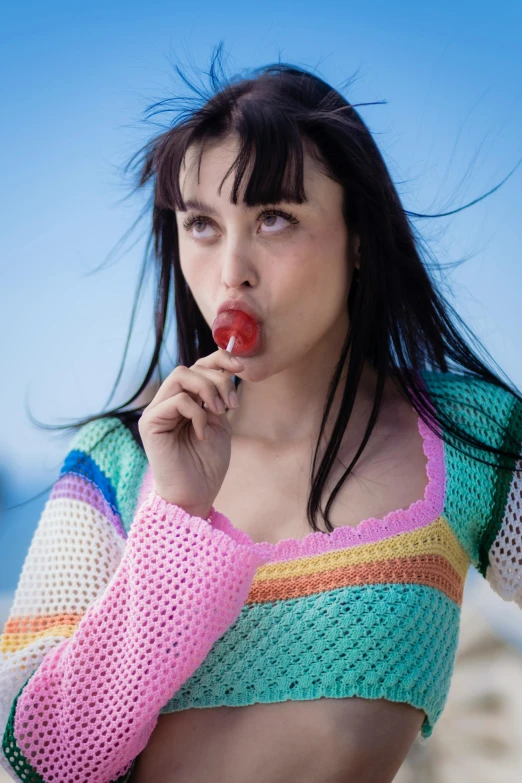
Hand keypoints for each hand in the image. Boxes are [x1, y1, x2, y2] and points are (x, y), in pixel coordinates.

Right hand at [138, 349, 243, 517]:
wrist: (196, 495)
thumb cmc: (207, 464)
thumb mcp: (220, 423)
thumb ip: (219, 396)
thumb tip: (228, 368)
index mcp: (184, 400)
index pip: (197, 366)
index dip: (219, 359)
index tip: (241, 366)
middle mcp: (166, 402)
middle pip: (190, 368)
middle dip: (218, 380)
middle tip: (231, 405)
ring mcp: (156, 411)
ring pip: (181, 376)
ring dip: (207, 390)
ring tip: (220, 412)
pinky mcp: (150, 423)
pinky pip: (177, 400)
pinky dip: (197, 413)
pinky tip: (202, 433)